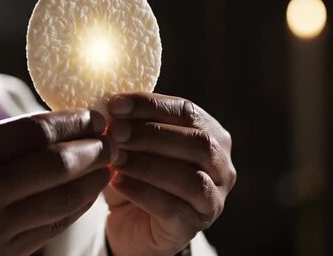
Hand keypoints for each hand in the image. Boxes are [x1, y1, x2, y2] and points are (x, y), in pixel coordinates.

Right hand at [0, 109, 109, 255]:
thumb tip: (51, 125)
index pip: (33, 133)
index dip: (72, 121)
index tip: (92, 114)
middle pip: (55, 165)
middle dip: (93, 147)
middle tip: (110, 136)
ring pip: (62, 199)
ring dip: (94, 178)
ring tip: (109, 162)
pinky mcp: (5, 254)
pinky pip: (55, 227)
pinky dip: (78, 207)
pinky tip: (90, 191)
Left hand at [104, 93, 235, 255]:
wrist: (131, 222)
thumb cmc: (137, 174)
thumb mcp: (134, 143)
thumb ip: (131, 123)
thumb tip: (111, 106)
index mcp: (212, 134)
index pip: (187, 111)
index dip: (151, 105)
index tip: (116, 105)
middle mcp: (221, 166)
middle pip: (198, 143)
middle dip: (152, 134)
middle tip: (115, 132)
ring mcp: (213, 199)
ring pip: (191, 179)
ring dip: (148, 164)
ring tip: (115, 158)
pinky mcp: (194, 226)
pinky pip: (173, 209)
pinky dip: (142, 193)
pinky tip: (117, 183)